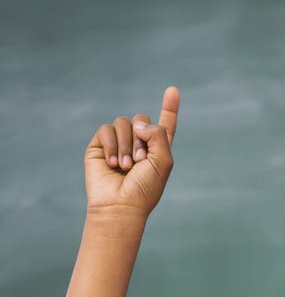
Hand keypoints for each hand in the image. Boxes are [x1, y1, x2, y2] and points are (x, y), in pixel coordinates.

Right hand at [84, 86, 179, 217]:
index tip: (173, 90)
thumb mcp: (163, 161)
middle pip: (142, 119)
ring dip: (126, 144)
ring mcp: (118, 143)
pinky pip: (106, 129)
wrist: (120, 205)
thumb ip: (158, 134)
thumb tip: (137, 123)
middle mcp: (138, 143)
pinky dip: (112, 144)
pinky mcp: (100, 145)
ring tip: (125, 166)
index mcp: (157, 149)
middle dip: (142, 139)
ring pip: (123, 122)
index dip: (169, 107)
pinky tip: (112, 163)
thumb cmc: (144, 189)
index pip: (164, 124)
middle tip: (139, 162)